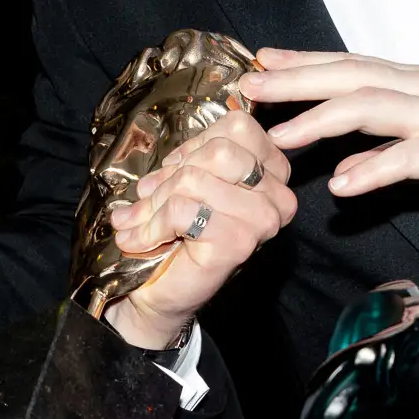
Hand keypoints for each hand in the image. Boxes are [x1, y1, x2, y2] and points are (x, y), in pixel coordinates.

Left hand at [104, 110, 295, 350]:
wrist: (160, 292)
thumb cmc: (176, 233)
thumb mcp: (187, 180)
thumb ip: (193, 156)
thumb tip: (175, 157)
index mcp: (274, 172)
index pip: (238, 126)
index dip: (195, 144)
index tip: (174, 170)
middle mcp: (278, 196)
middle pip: (218, 150)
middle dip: (172, 174)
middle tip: (148, 198)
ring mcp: (262, 221)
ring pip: (196, 179)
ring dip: (154, 202)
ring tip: (139, 221)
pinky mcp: (238, 243)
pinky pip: (183, 209)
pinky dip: (151, 224)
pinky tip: (142, 240)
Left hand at [244, 48, 418, 221]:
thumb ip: (390, 143)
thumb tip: (344, 163)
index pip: (352, 63)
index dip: (305, 61)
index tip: (262, 60)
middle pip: (350, 75)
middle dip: (296, 80)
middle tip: (250, 87)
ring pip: (371, 107)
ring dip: (320, 120)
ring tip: (281, 136)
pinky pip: (408, 158)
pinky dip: (372, 169)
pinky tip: (342, 186)